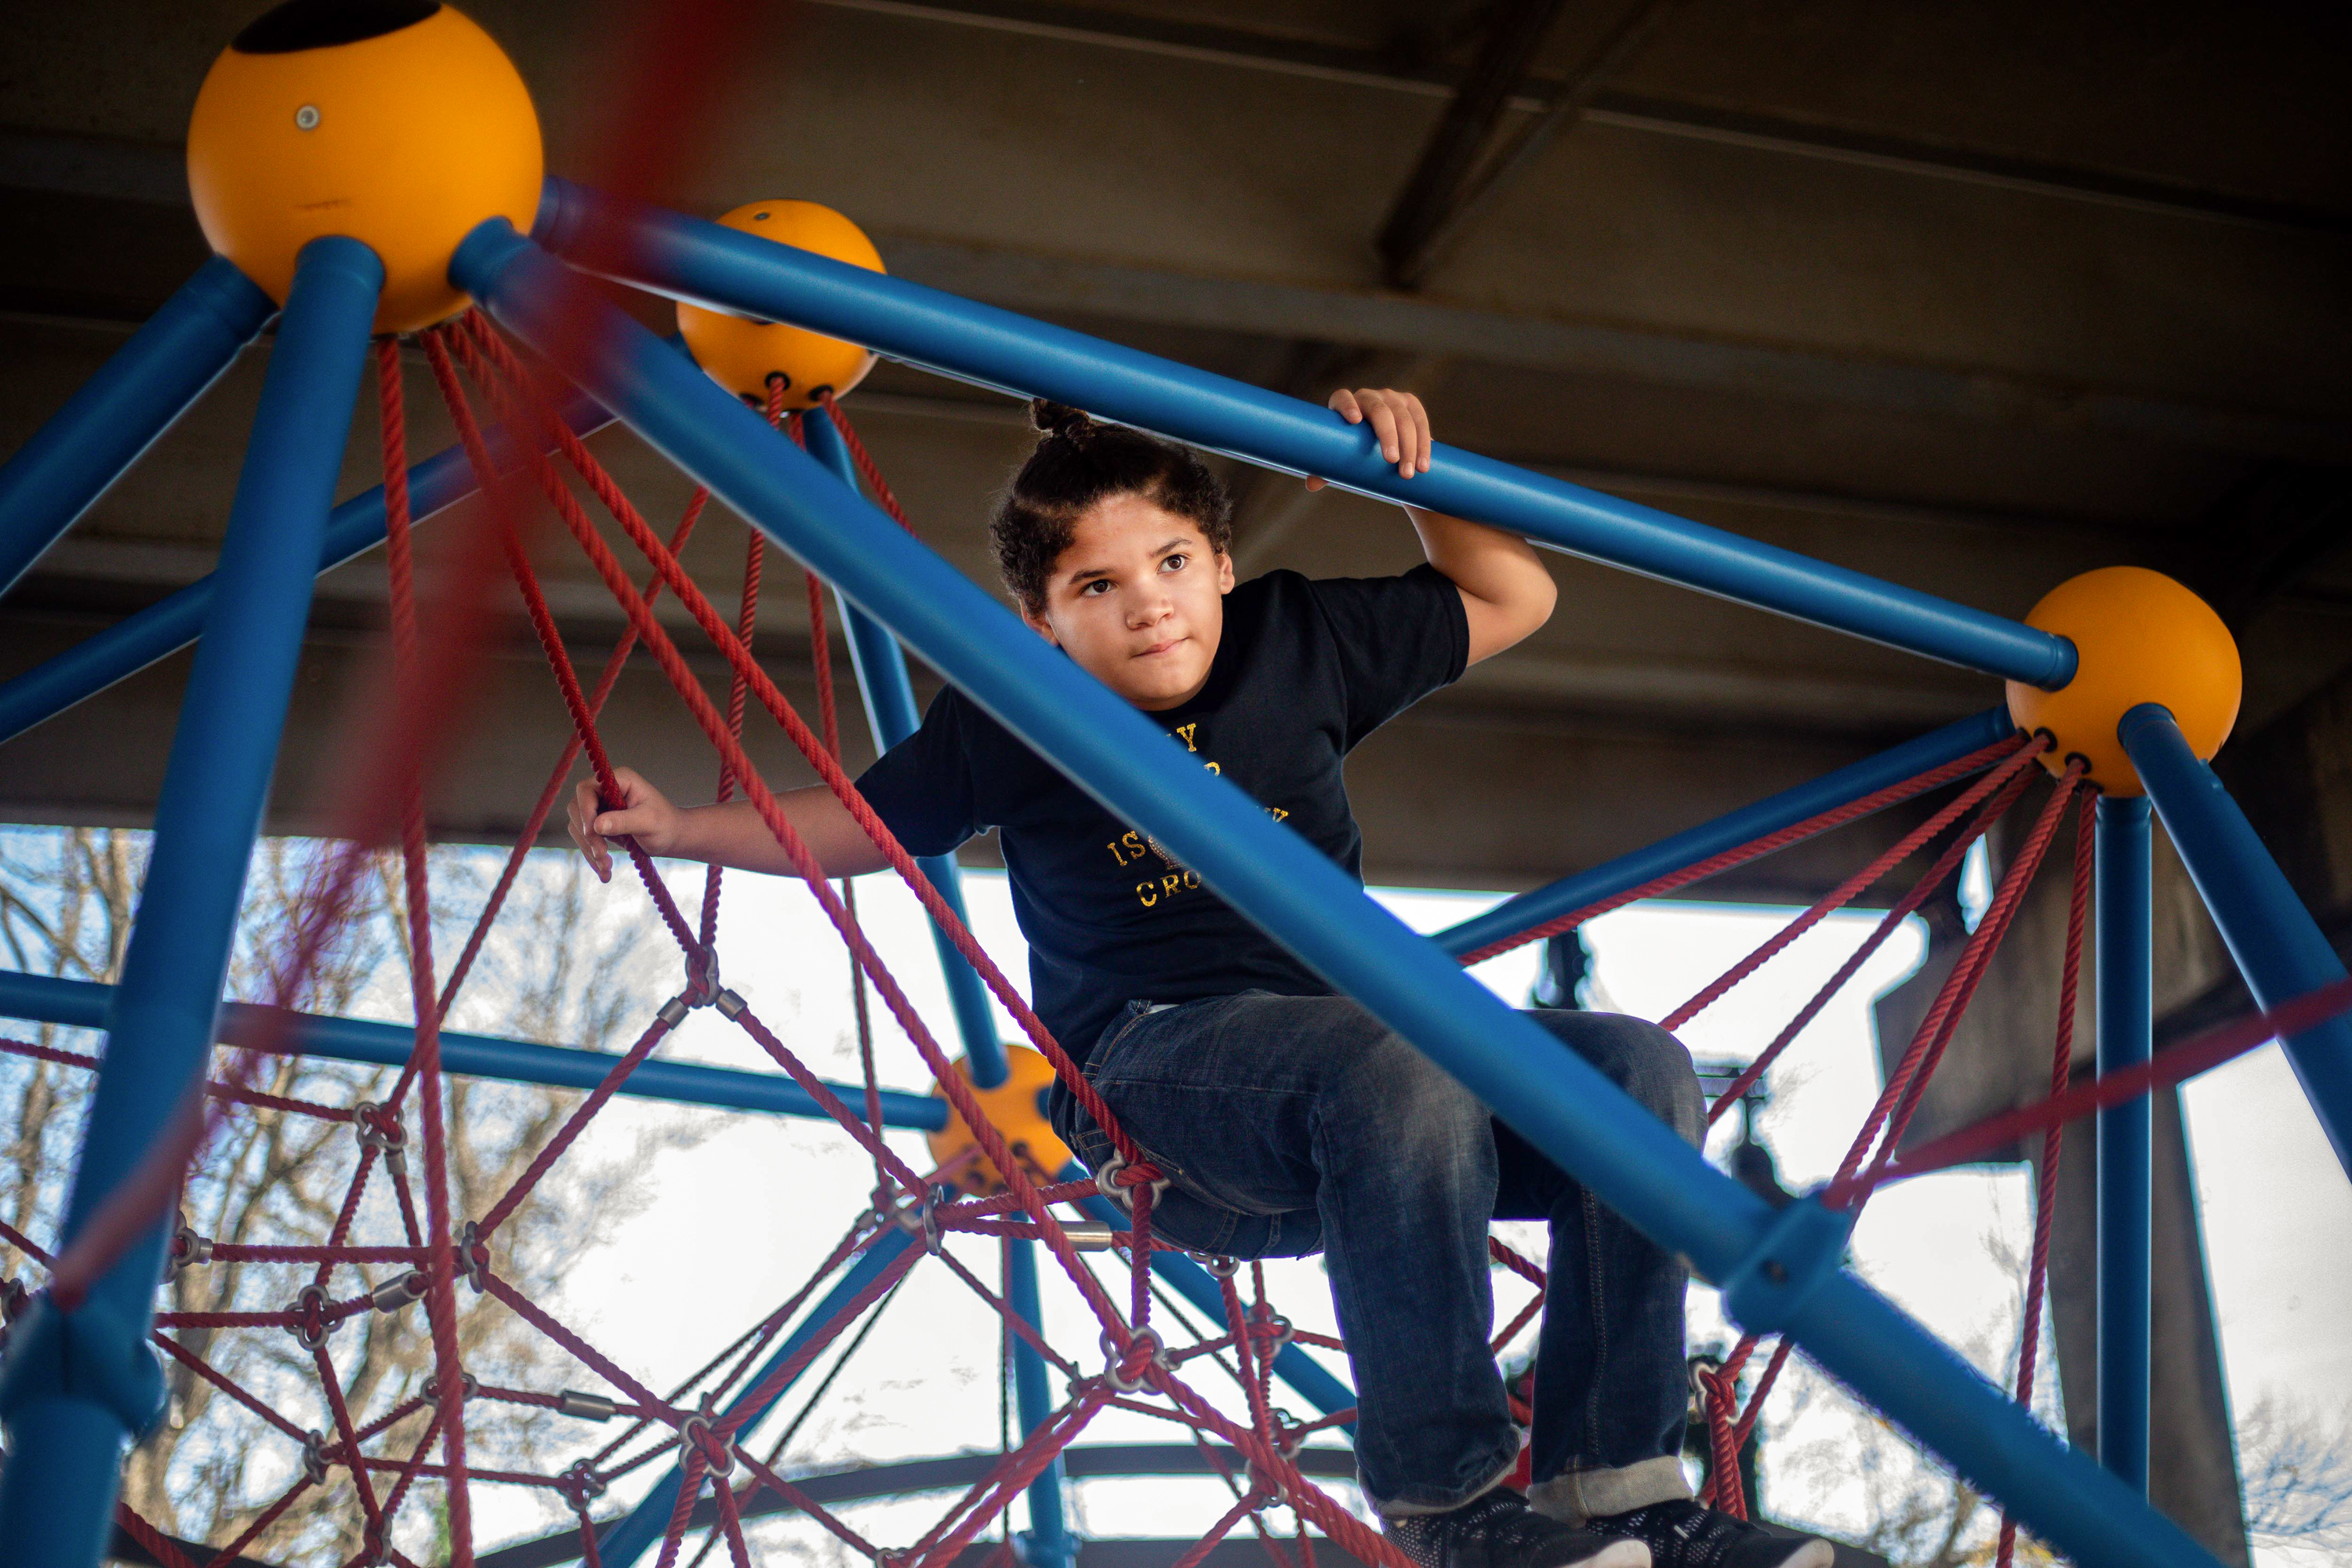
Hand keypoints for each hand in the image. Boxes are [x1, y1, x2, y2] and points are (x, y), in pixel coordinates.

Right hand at [565, 766, 679, 882]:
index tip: (592, 831)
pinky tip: (604, 871)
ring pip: (578, 826)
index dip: (585, 809)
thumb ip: (624, 821)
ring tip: (607, 867)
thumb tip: (596, 825)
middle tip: (602, 854)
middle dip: (587, 834)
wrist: (671, 837)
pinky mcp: (598, 824)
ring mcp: (599, 807)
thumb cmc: (665, 824)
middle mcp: (605, 790)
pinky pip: (585, 839)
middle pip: (577, 808)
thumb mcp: (648, 822)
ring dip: (588, 849)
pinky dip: (591, 855)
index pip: (587, 789)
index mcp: (619, 780)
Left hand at [1306, 387, 1431, 490]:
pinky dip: (1424, 444)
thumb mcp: (1339, 461)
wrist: (1380, 447)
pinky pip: (1421, 421)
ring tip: (1409, 473)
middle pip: (1380, 411)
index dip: (1347, 405)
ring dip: (1410, 445)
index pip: (1342, 398)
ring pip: (1403, 418)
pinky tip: (1423, 463)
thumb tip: (1311, 485)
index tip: (1355, 420)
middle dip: (1388, 435)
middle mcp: (1368, 397)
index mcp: (1344, 404)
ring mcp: (1392, 398)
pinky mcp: (1411, 405)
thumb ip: (1324, 471)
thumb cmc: (1352, 453)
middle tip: (1392, 461)